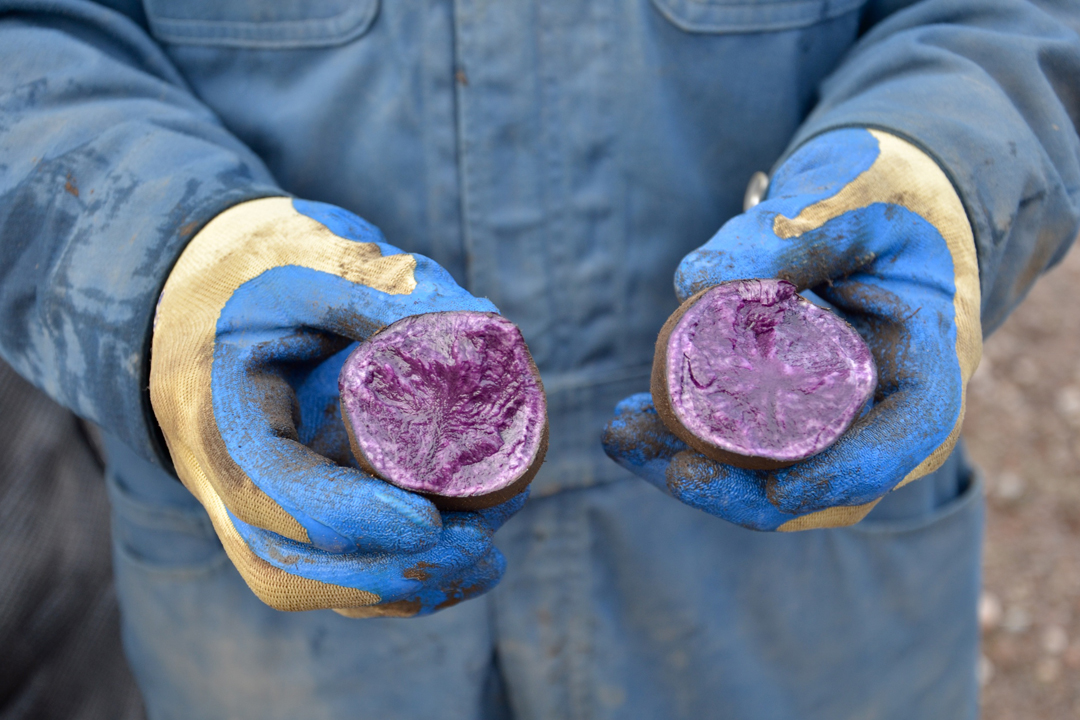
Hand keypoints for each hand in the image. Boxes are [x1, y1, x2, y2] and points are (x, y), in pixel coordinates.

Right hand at [151, 197, 524, 614]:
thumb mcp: (299, 264)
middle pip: (284, 562)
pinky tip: (460, 568)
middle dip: (384, 573)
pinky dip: (388, 587)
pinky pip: (321, 575)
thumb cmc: (252, 278)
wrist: (198, 306)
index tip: (428, 519)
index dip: (348, 514)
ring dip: (394, 591)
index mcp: (216, 411)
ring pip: (303, 583)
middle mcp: (216, 477)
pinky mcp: (274, 517)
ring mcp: (241, 507)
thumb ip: (372, 285)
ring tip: (484, 563)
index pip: (268, 485)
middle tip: (480, 551)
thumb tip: (479, 323)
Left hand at [604, 129, 981, 530]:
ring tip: (621, 429)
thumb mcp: (866, 203)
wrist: (874, 231)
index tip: (779, 491)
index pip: (896, 449)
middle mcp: (874, 428)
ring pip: (757, 482)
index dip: (840, 479)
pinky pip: (735, 451)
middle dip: (725, 487)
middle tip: (655, 453)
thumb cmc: (886, 213)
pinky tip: (631, 416)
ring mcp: (823, 435)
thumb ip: (806, 234)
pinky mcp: (780, 424)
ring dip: (685, 467)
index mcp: (922, 381)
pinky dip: (683, 441)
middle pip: (806, 490)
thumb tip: (699, 286)